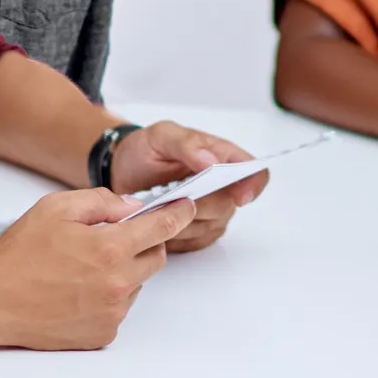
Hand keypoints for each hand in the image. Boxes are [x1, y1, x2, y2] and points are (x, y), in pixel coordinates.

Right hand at [0, 185, 194, 346]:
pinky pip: (119, 309)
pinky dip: (109, 298)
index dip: (178, 214)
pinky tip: (78, 291)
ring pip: (137, 285)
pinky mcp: (102, 334)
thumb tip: (132, 207)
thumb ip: (102, 201)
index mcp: (110, 248)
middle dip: (144, 244)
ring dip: (123, 272)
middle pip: (155, 258)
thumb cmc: (19, 254)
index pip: (162, 227)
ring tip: (83, 269)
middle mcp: (117, 284)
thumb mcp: (57, 207)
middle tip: (113, 239)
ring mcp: (111, 313)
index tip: (187, 208)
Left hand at [106, 120, 267, 253]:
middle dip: (199, 203)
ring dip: (183, 219)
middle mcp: (223, 187)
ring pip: (210, 227)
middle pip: (229, 205)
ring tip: (158, 205)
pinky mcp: (197, 233)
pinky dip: (175, 234)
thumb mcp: (161, 135)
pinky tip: (158, 219)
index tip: (239, 196)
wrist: (121, 171)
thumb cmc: (145, 150)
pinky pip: (195, 242)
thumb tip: (212, 162)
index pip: (255, 173)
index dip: (253, 186)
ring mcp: (211, 213)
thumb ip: (187, 143)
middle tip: (171, 196)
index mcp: (223, 157)